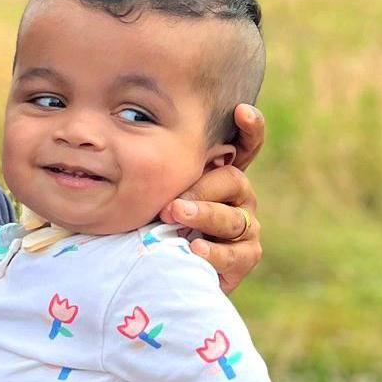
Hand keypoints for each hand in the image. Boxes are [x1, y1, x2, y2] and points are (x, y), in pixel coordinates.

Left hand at [160, 103, 264, 293]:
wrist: (158, 271)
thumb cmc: (155, 224)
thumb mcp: (154, 193)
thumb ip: (158, 170)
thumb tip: (131, 130)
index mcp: (222, 175)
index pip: (246, 145)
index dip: (250, 127)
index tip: (241, 110)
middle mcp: (239, 197)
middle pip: (232, 181)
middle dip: (201, 189)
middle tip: (171, 201)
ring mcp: (246, 226)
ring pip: (232, 217)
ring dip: (204, 215)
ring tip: (176, 215)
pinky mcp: (245, 257)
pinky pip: (236, 253)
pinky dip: (214, 252)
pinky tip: (195, 249)